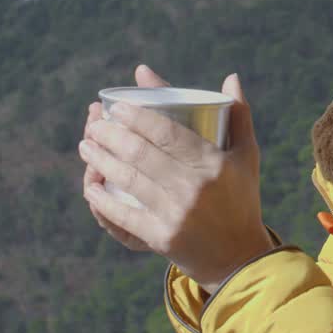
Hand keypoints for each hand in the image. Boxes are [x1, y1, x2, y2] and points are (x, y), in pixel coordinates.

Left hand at [79, 66, 274, 293]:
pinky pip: (124, 214)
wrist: (239, 257)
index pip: (168, 133)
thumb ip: (239, 115)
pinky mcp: (162, 238)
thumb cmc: (241, 199)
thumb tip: (231, 76)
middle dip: (110, 134)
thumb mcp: (247, 156)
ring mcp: (176, 214)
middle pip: (140, 153)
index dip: (137, 117)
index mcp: (213, 163)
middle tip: (94, 124)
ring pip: (128, 180)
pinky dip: (103, 200)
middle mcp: (193, 187)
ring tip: (86, 146)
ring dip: (100, 160)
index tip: (116, 106)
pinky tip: (91, 186)